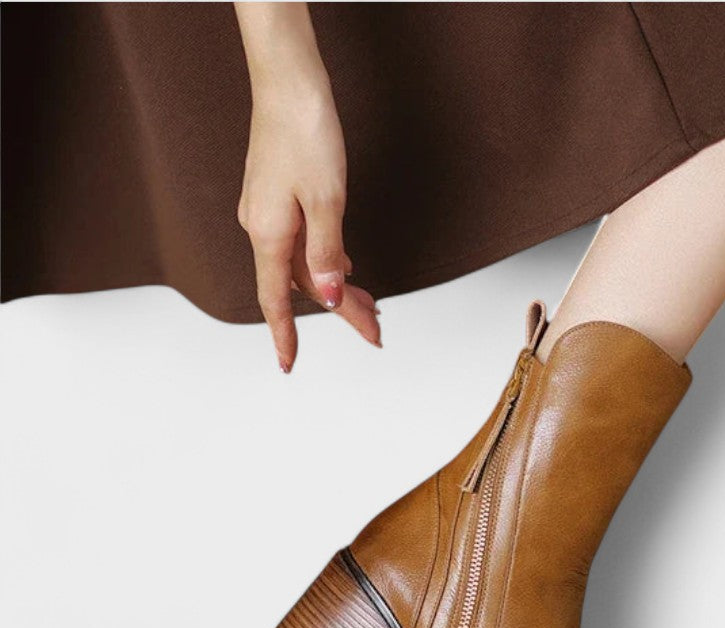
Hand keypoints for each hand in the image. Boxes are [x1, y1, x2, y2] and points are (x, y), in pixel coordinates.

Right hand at [234, 3, 380, 372]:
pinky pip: (305, 243)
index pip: (277, 299)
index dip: (284, 335)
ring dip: (339, 287)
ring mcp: (270, 212)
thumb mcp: (326, 200)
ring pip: (307, 264)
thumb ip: (328, 253)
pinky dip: (330, 261)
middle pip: (303, 285)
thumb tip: (331, 297)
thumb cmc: (304, 131)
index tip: (288, 365)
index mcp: (269, 233)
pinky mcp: (280, 197)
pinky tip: (348, 270)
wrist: (289, 80)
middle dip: (341, 310)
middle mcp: (264, 227)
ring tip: (374, 307)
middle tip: (376, 331)